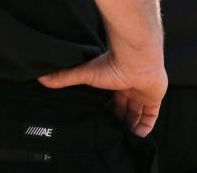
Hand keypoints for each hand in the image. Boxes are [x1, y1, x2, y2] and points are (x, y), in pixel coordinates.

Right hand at [39, 50, 166, 136]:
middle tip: (112, 131)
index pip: (112, 98)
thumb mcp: (85, 74)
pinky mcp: (154, 97)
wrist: (136, 58)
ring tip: (123, 137)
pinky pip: (152, 115)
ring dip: (132, 125)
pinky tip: (138, 135)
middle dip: (120, 119)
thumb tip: (42, 78)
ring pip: (138, 113)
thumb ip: (65, 77)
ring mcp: (143, 92)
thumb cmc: (111, 63)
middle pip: (125, 107)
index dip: (108, 110)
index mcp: (116, 80)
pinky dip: (145, 126)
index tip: (102, 120)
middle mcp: (130, 86)